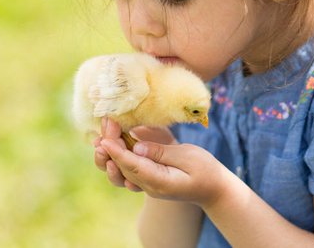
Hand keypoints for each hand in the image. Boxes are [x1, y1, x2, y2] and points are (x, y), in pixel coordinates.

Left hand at [100, 132, 230, 207]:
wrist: (213, 188)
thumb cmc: (205, 170)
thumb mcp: (188, 157)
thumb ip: (162, 152)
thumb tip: (138, 148)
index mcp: (159, 182)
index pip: (132, 166)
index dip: (116, 151)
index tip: (104, 138)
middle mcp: (148, 185)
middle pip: (121, 168)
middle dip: (110, 146)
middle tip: (106, 124)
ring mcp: (146, 184)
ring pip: (119, 172)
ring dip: (108, 155)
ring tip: (100, 137)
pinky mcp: (146, 178)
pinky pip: (126, 169)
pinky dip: (116, 156)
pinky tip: (111, 142)